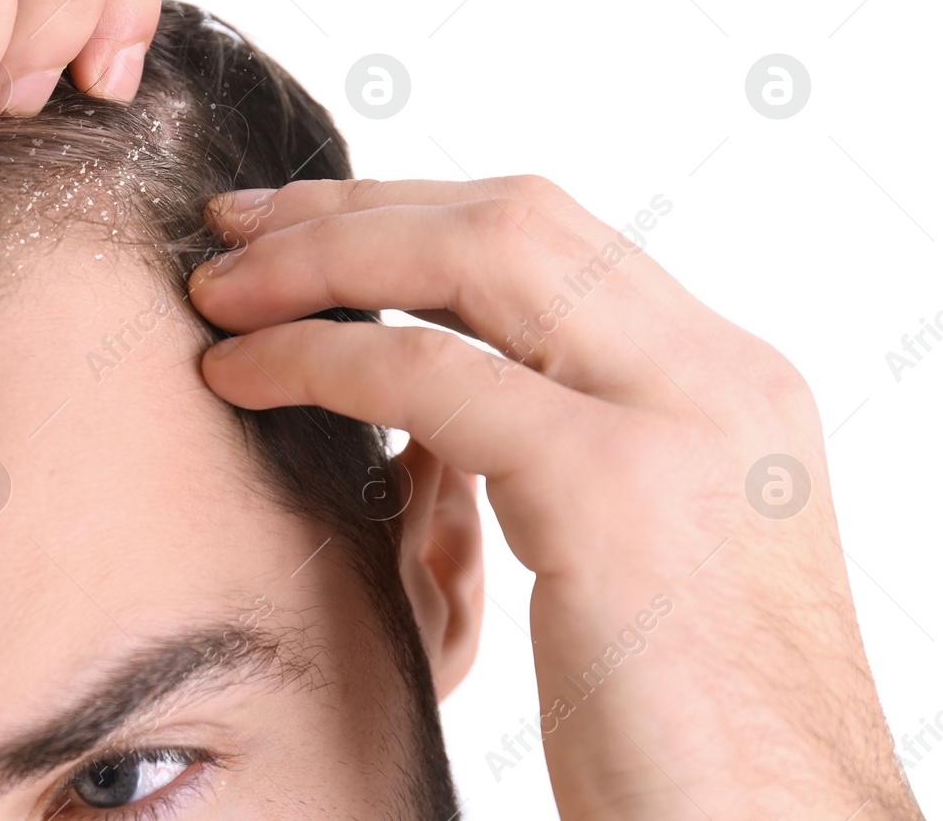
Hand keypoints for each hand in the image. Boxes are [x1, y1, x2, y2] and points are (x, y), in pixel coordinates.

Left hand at [188, 177, 920, 819]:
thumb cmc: (688, 733)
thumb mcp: (630, 562)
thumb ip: (554, 463)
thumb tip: (426, 424)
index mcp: (726, 383)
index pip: (554, 240)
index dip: (412, 216)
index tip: (304, 228)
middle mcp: (716, 375)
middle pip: (511, 216)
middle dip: (354, 210)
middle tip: (235, 226)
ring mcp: (675, 417)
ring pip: (472, 257)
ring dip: (319, 260)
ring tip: (217, 293)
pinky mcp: (614, 486)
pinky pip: (427, 375)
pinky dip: (315, 356)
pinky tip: (239, 374)